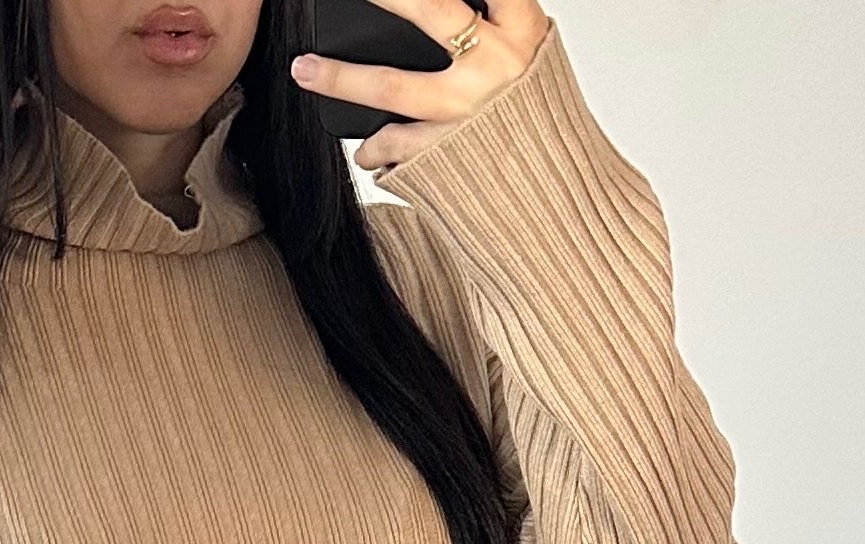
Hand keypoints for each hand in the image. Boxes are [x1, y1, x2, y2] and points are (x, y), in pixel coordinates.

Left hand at [289, 0, 552, 172]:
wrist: (560, 204)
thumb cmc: (540, 125)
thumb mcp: (529, 57)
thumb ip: (495, 27)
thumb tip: (448, 10)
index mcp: (523, 29)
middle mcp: (497, 65)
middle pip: (429, 8)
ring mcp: (469, 112)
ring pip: (391, 84)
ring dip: (339, 77)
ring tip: (304, 69)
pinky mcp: (447, 156)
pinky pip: (395, 144)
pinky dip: (374, 148)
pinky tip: (365, 150)